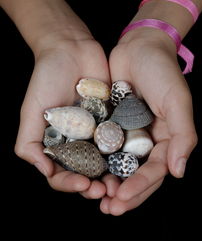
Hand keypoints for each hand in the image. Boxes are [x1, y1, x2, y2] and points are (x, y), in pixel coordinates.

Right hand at [15, 32, 110, 198]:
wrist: (71, 49)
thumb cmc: (46, 78)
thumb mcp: (31, 111)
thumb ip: (29, 144)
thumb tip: (45, 171)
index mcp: (56, 143)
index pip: (61, 173)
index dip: (70, 184)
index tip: (83, 184)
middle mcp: (77, 141)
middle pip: (86, 173)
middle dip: (95, 186)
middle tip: (106, 191)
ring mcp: (96, 131)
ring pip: (106, 162)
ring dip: (113, 176)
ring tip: (121, 183)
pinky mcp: (113, 119)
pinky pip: (121, 139)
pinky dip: (126, 152)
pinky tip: (133, 160)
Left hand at [100, 28, 197, 214]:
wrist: (139, 46)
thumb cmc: (162, 71)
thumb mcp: (177, 101)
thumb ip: (183, 136)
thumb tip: (179, 172)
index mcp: (166, 139)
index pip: (155, 171)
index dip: (140, 187)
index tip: (122, 199)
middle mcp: (146, 140)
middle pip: (135, 174)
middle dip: (123, 194)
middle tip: (108, 208)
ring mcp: (127, 132)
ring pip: (117, 165)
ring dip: (107, 182)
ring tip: (94, 196)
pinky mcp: (110, 122)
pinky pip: (102, 146)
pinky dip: (96, 160)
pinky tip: (85, 171)